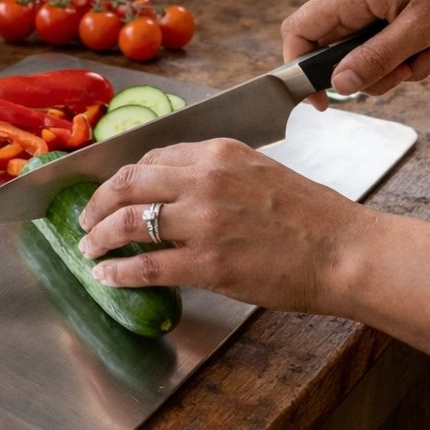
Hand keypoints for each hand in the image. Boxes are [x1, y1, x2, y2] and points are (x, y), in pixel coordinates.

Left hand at [77, 139, 363, 312]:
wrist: (344, 249)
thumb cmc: (311, 214)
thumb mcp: (259, 170)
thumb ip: (215, 172)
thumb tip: (175, 186)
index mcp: (217, 152)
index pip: (151, 157)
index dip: (123, 178)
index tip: (112, 191)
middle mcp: (204, 179)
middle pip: (128, 183)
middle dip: (97, 202)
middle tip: (85, 218)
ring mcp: (203, 222)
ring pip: (128, 222)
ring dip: (99, 236)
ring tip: (88, 248)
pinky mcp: (208, 264)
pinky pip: (147, 266)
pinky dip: (119, 272)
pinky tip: (107, 276)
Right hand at [283, 0, 429, 108]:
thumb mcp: (420, 29)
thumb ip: (376, 59)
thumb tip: (339, 85)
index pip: (300, 31)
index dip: (301, 69)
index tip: (322, 99)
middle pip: (338, 46)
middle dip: (374, 69)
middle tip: (410, 71)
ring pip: (365, 43)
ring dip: (399, 60)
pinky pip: (383, 30)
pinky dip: (408, 45)